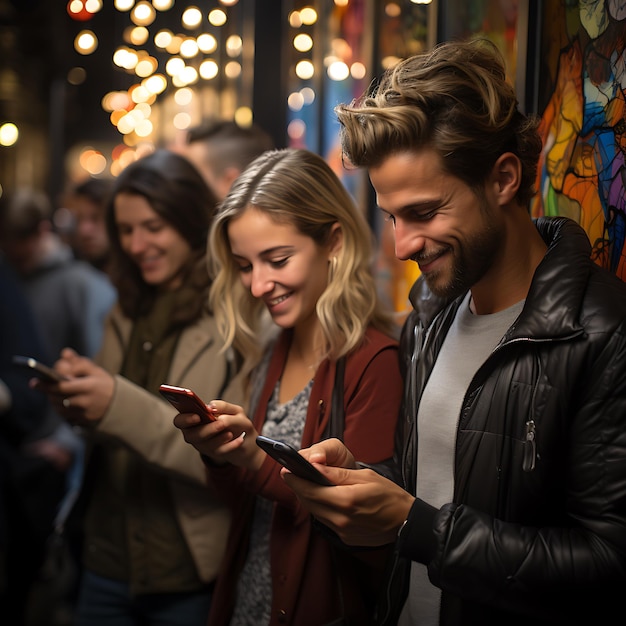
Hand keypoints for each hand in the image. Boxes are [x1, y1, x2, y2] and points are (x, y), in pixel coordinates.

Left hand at [32, 347, 113, 425]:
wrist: (119, 406)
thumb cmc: (104, 385)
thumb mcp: (96, 371)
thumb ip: (79, 362)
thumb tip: (64, 353)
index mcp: (89, 386)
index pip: (62, 386)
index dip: (46, 385)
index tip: (34, 382)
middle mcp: (85, 401)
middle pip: (57, 397)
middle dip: (48, 390)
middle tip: (43, 385)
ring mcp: (83, 414)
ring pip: (58, 407)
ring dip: (53, 399)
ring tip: (55, 392)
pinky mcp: (81, 422)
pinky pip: (64, 415)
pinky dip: (60, 408)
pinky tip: (63, 401)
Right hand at [173, 399, 264, 470]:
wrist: (249, 442)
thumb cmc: (238, 422)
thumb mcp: (235, 411)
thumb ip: (223, 407)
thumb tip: (211, 407)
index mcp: (196, 417)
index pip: (180, 420)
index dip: (185, 419)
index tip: (197, 417)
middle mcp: (195, 432)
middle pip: (191, 435)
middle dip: (207, 430)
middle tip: (222, 424)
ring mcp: (203, 444)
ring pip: (204, 445)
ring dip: (218, 439)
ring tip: (231, 433)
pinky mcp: (213, 453)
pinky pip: (217, 452)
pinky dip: (230, 446)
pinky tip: (239, 440)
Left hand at [282, 439, 414, 546]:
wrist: (406, 522)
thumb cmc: (389, 495)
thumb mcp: (365, 477)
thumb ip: (337, 474)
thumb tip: (314, 467)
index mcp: (345, 501)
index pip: (310, 490)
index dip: (295, 480)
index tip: (286, 470)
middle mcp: (340, 519)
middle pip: (309, 502)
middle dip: (298, 488)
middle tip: (291, 474)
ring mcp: (342, 531)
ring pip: (315, 512)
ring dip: (307, 498)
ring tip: (304, 484)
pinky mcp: (344, 538)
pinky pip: (325, 520)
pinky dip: (320, 508)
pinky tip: (321, 498)